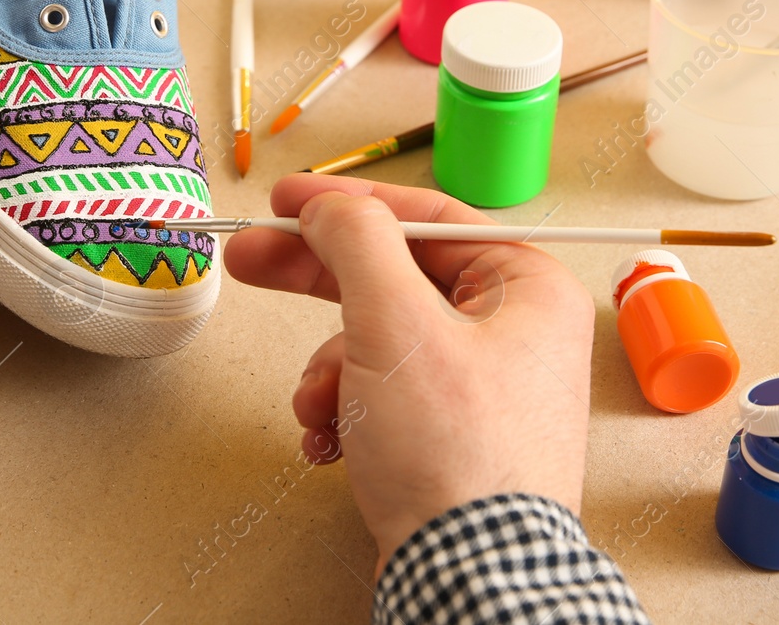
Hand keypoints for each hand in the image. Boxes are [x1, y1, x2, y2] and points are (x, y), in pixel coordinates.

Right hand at [225, 174, 594, 576]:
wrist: (470, 578)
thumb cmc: (456, 457)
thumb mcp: (395, 324)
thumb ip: (359, 244)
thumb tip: (333, 205)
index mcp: (525, 288)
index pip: (428, 217)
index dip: (349, 204)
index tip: (288, 199)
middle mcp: (514, 332)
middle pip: (394, 278)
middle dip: (318, 283)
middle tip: (253, 261)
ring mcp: (484, 389)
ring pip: (377, 343)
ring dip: (330, 373)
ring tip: (321, 408)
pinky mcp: (454, 438)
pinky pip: (383, 397)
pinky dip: (345, 414)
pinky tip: (329, 441)